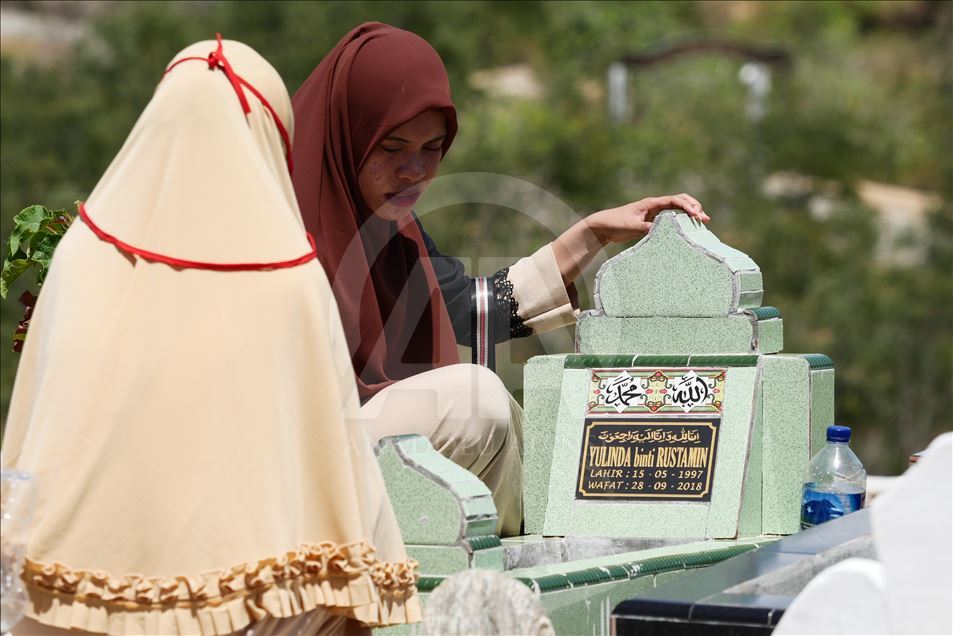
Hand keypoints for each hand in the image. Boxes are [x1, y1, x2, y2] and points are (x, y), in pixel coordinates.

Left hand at [586, 193, 709, 245]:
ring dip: (690, 213)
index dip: (687, 206)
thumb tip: (660, 230)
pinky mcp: (652, 222)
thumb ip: (645, 227)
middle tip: (704, 218)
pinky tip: (688, 229)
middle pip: (680, 201)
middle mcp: (655, 206)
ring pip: (677, 210)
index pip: (674, 201)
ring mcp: (654, 213)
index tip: (696, 215)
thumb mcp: (631, 226)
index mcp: (651, 203)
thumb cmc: (615, 223)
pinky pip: (671, 219)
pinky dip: (681, 221)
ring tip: (702, 222)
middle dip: (694, 207)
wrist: (603, 226)